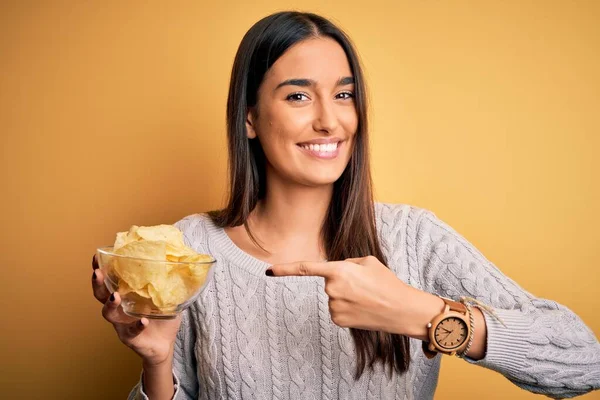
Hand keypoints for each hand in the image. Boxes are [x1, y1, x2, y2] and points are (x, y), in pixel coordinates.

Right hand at [91, 255, 180, 366]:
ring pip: (109, 313)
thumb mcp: (165, 296)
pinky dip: (137, 325)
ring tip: (116, 296)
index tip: (96, 256)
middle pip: (101, 295)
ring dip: (111, 304)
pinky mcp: (130, 337)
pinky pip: (131, 331)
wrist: (165, 343)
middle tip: (97, 272)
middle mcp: (119, 308)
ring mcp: (122, 323)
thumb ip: (168, 282)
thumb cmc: (162, 317)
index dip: (101, 269)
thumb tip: (179, 261)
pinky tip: (143, 321)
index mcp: (125, 295)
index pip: (109, 280)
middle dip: (98, 283)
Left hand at [268, 256, 409, 333]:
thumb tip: (335, 272)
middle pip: (329, 282)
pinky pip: (337, 309)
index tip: (268, 270)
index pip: (306, 268)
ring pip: (333, 296)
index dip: (285, 269)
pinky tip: (362, 309)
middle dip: (343, 281)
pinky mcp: (337, 320)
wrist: (401, 310)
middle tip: (365, 286)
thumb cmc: (387, 282)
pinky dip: (347, 308)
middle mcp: (332, 289)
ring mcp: (333, 307)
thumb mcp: (368, 262)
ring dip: (346, 296)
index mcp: (339, 270)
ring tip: (367, 298)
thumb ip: (347, 263)